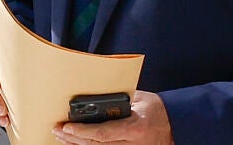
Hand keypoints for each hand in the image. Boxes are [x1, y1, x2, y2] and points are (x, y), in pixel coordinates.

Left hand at [52, 91, 173, 143]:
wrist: (175, 126)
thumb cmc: (158, 110)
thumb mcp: (141, 98)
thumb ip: (120, 99)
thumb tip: (98, 94)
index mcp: (134, 128)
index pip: (102, 133)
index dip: (81, 131)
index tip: (66, 126)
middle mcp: (131, 144)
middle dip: (73, 138)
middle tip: (57, 130)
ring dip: (77, 144)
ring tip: (61, 136)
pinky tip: (76, 143)